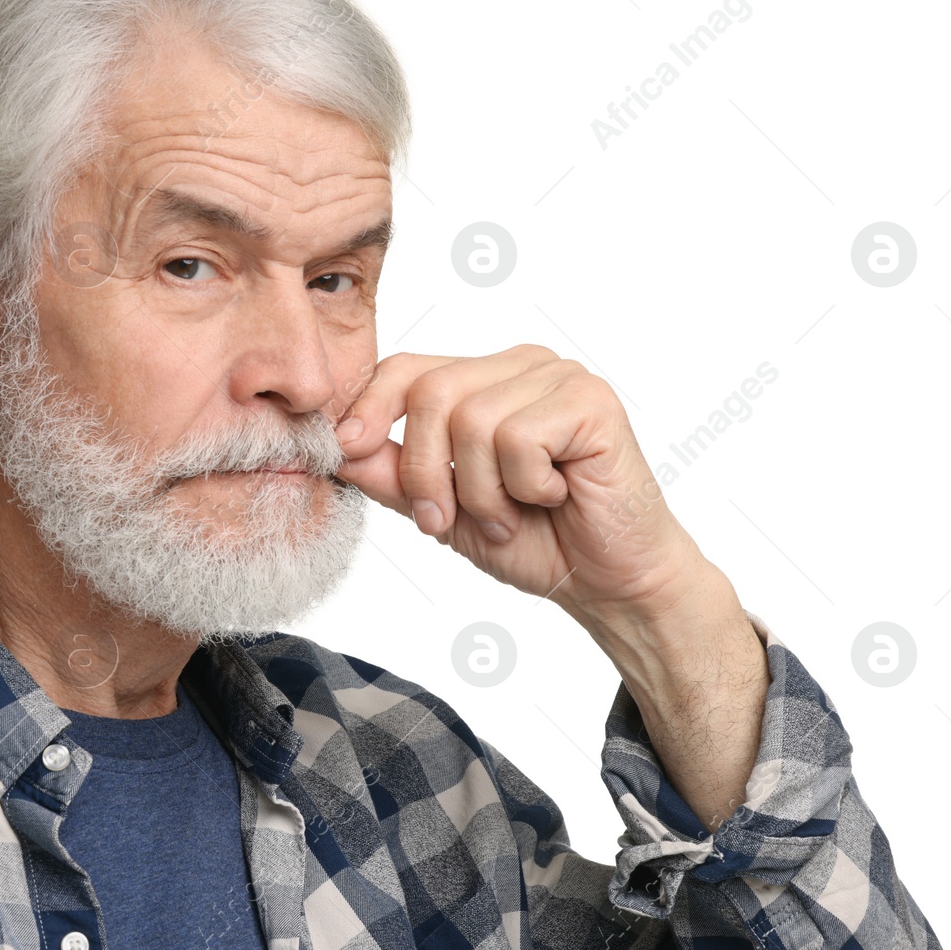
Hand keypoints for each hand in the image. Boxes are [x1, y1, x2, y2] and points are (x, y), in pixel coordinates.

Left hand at [332, 345, 768, 827]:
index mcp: (486, 380)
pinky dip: (526, 485)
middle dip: (425, 470)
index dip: (369, 406)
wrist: (611, 583)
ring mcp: (560, 377)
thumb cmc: (539, 541)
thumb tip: (338, 451)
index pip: (408, 368)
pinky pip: (519, 437)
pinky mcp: (592, 402)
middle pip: (432, 391)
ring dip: (482, 491)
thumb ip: (395, 478)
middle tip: (446, 519)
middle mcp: (522, 366)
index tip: (346, 450)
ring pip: (473, 419)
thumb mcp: (447, 512)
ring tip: (514, 514)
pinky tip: (556, 496)